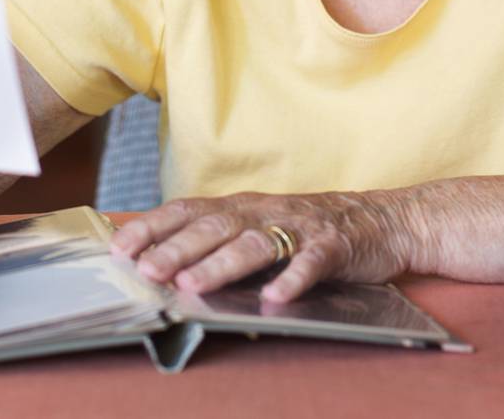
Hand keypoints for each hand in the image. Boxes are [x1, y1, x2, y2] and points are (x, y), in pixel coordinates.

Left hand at [109, 191, 412, 302]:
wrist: (383, 220)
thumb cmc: (311, 227)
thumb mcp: (262, 224)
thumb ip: (222, 237)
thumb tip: (164, 258)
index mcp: (244, 206)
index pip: (189, 210)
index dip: (154, 226)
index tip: (120, 246)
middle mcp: (266, 211)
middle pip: (216, 226)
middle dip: (178, 248)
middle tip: (148, 269)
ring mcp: (301, 227)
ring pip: (256, 244)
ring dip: (222, 263)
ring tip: (194, 284)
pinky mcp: (334, 247)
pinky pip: (311, 263)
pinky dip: (292, 279)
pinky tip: (273, 297)